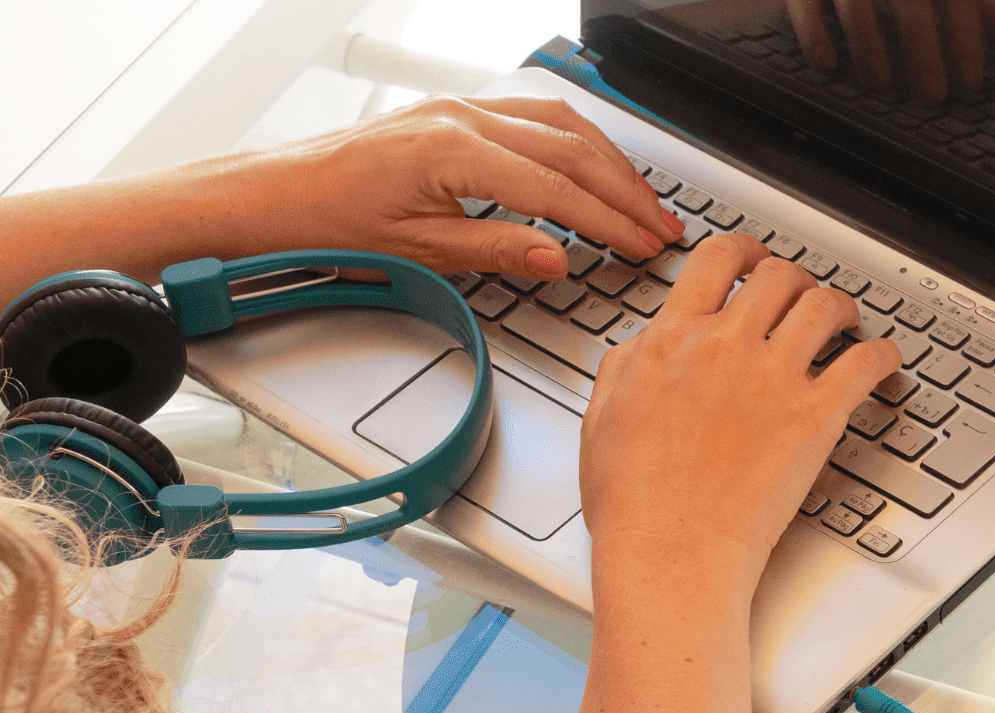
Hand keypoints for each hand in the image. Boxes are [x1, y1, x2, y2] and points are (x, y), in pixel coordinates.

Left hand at [221, 95, 681, 282]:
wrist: (267, 196)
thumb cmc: (325, 223)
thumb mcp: (417, 253)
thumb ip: (496, 249)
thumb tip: (558, 256)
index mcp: (453, 151)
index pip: (556, 188)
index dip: (609, 222)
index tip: (643, 246)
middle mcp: (460, 118)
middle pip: (570, 148)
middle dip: (624, 191)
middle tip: (662, 227)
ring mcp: (457, 109)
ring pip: (558, 124)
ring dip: (608, 162)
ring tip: (642, 201)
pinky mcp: (450, 114)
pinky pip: (532, 118)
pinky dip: (574, 145)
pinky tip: (594, 166)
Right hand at [578, 234, 901, 579]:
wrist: (670, 550)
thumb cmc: (634, 501)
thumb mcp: (603, 414)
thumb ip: (628, 364)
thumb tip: (647, 341)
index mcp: (672, 340)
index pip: (716, 259)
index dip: (745, 249)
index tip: (757, 258)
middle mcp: (725, 347)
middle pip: (777, 275)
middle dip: (796, 278)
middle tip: (804, 293)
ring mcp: (773, 378)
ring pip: (824, 305)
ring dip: (841, 306)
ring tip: (847, 321)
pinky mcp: (815, 417)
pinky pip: (866, 362)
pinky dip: (883, 354)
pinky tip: (884, 361)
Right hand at [784, 0, 994, 101]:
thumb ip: (978, 11)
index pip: (955, 0)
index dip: (966, 40)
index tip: (971, 83)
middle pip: (910, 1)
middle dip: (922, 47)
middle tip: (932, 96)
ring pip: (857, 0)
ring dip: (868, 41)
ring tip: (880, 83)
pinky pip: (805, 1)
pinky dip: (814, 31)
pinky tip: (825, 64)